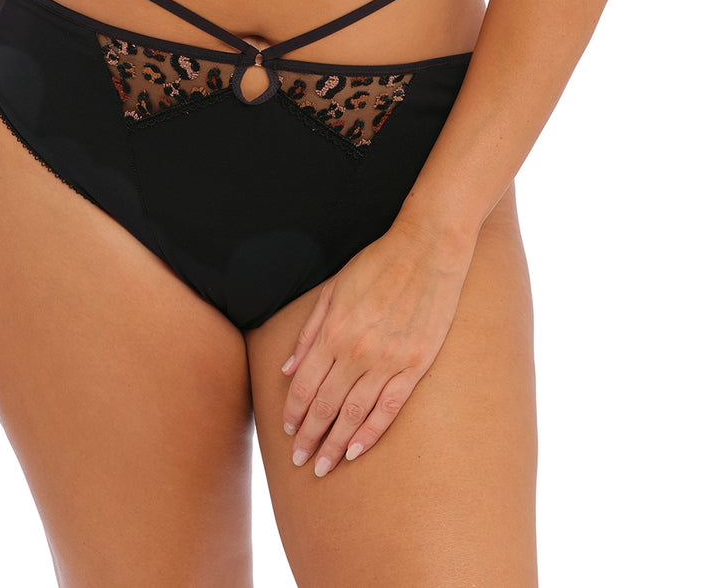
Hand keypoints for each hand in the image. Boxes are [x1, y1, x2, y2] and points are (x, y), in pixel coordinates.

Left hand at [279, 218, 475, 476]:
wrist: (428, 248)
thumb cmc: (377, 263)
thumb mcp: (333, 289)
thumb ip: (310, 330)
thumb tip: (288, 367)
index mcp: (334, 330)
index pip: (305, 384)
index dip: (294, 412)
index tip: (287, 431)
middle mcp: (357, 350)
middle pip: (325, 405)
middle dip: (309, 436)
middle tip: (299, 461)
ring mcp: (388, 360)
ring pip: (354, 413)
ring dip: (335, 443)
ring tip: (323, 466)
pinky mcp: (415, 365)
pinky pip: (389, 408)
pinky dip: (370, 433)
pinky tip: (356, 450)